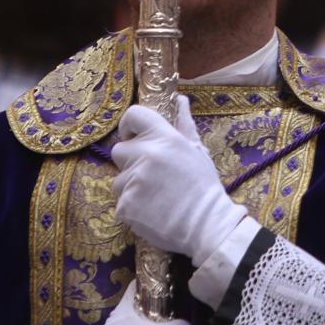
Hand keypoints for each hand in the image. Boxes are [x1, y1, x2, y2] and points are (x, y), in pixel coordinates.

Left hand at [112, 97, 246, 264]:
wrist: (206, 225)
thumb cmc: (203, 186)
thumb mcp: (197, 150)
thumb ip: (184, 123)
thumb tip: (179, 99)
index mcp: (164, 138)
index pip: (133, 115)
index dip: (129, 125)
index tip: (133, 136)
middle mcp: (146, 155)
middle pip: (119, 150)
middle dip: (130, 160)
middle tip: (151, 174)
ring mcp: (133, 181)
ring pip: (118, 178)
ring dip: (131, 186)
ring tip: (154, 196)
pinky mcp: (125, 206)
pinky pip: (120, 201)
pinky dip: (132, 206)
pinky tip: (151, 210)